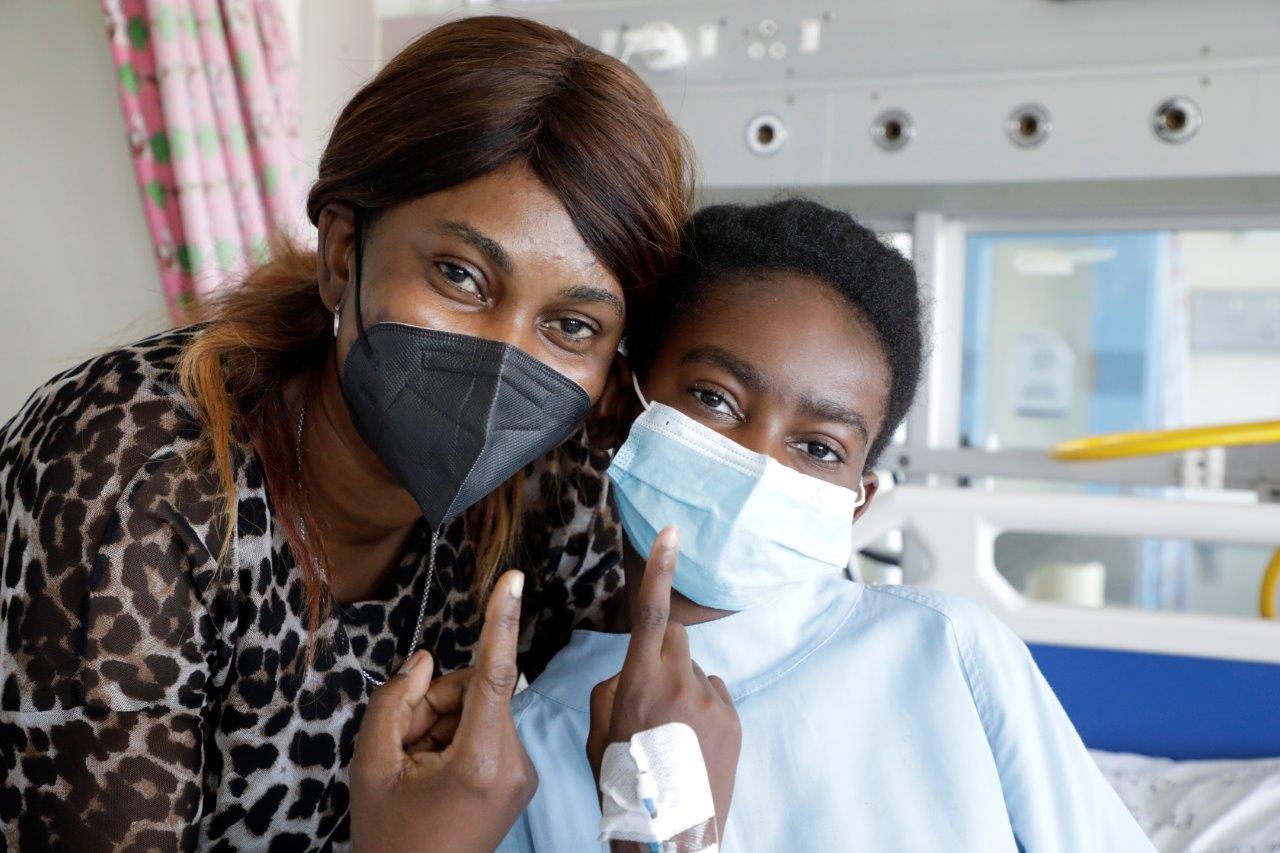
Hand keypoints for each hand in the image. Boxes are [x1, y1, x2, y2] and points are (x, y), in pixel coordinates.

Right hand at [350, 570, 536, 852]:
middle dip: (434, 704)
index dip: (501, 621)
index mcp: (481, 762)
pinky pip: (486, 731)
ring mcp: (523, 773)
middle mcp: (514, 764)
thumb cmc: (390, 837)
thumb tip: (426, 661)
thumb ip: (394, 703)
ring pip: (478, 709)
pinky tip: (433, 773)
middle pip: (475, 692)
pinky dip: (455, 739)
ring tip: (415, 767)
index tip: (514, 579)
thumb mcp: (371, 766)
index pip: (495, 675)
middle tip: (403, 744)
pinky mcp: (520, 778)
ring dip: (441, 724)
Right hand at [585, 526, 740, 840]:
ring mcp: (712, 702)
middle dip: (662, 652)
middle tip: (650, 693)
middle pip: (675, 637)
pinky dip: (702, 709)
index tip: (672, 531)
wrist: (666, 834)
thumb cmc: (622, 784)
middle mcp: (680, 684)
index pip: (651, 613)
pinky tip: (691, 744)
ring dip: (683, 688)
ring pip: (695, 671)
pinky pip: (714, 695)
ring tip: (671, 734)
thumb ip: (614, 685)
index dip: (660, 568)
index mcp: (640, 683)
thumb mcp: (598, 731)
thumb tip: (634, 670)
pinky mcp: (733, 720)